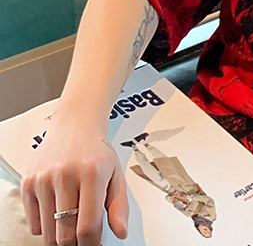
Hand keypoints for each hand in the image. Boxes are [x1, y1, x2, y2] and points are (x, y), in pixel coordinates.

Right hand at [19, 116, 128, 245]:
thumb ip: (119, 205)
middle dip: (76, 244)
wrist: (76, 124)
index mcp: (92, 173)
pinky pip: (34, 223)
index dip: (91, 245)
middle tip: (83, 239)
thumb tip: (121, 232)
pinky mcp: (28, 182)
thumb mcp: (116, 174)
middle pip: (65, 234)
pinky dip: (45, 227)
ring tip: (72, 223)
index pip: (87, 227)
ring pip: (48, 232)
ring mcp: (43, 179)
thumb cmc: (97, 151)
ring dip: (60, 236)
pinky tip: (58, 211)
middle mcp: (65, 175)